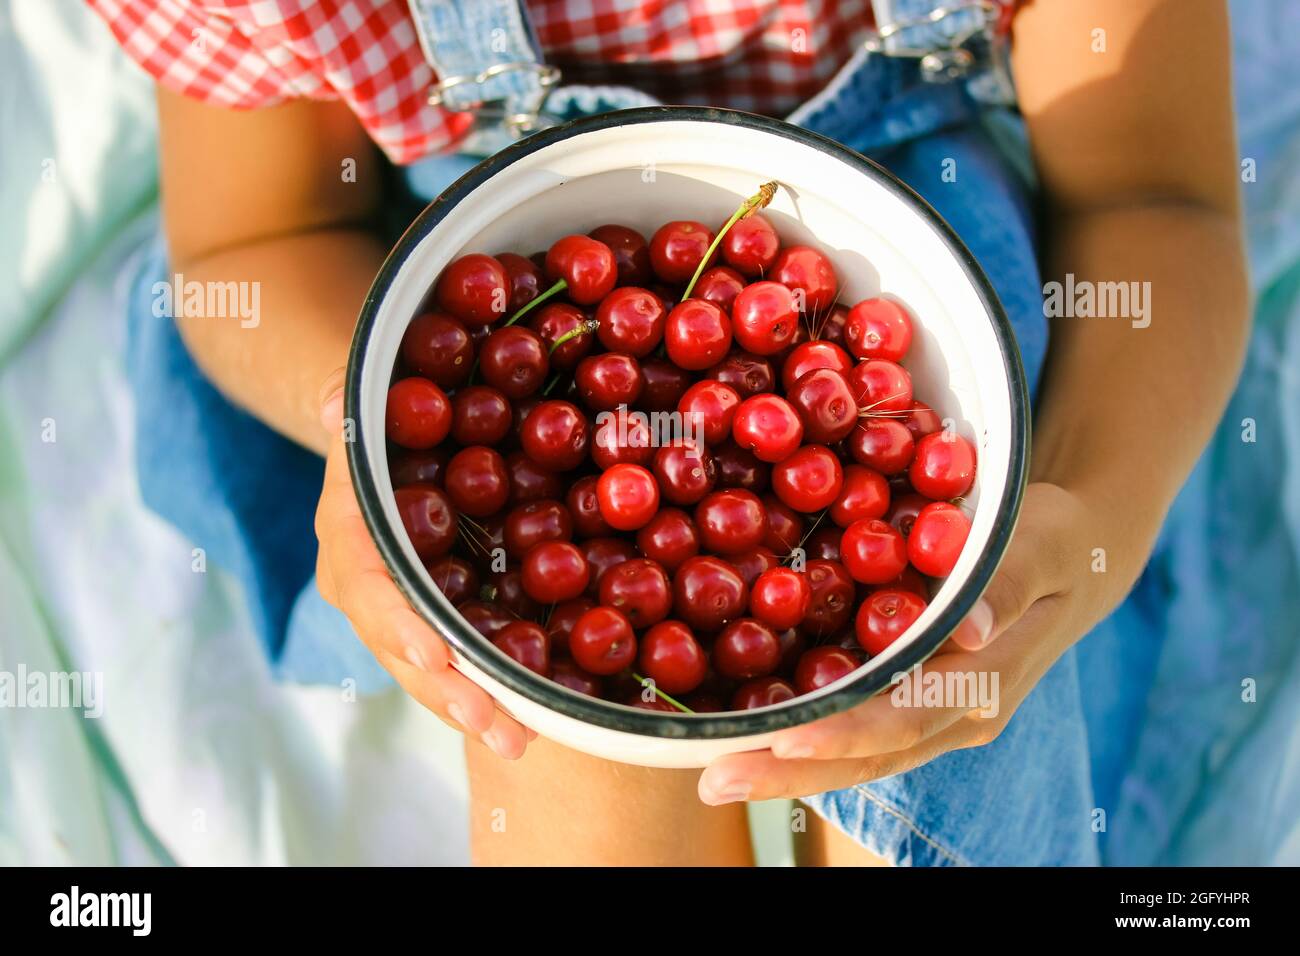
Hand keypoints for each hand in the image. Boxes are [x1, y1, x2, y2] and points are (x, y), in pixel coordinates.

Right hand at [314, 370, 531, 758]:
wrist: (382, 446)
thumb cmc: (378, 420)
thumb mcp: (362, 401)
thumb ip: (349, 403)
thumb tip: (332, 402)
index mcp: (347, 536)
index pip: (363, 586)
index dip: (396, 622)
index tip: (437, 653)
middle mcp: (368, 587)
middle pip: (401, 649)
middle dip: (448, 691)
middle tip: (500, 725)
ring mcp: (401, 611)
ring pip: (430, 670)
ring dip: (473, 708)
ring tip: (521, 739)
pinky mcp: (437, 618)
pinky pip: (458, 660)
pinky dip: (490, 690)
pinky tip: (535, 717)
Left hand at [698, 482, 1137, 804]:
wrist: (1074, 559)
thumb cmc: (1055, 538)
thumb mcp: (1045, 540)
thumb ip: (1010, 579)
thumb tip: (970, 629)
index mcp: (988, 682)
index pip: (910, 718)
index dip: (848, 733)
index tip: (785, 738)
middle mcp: (958, 714)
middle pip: (870, 755)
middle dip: (792, 772)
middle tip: (715, 779)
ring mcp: (934, 715)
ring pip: (856, 755)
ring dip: (786, 769)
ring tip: (714, 774)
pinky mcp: (911, 699)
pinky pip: (854, 727)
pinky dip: (801, 738)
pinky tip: (743, 734)